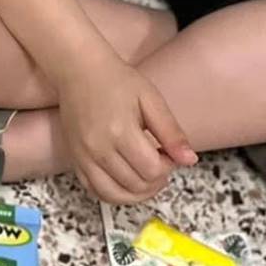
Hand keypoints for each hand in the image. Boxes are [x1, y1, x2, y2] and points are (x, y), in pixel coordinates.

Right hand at [56, 56, 196, 206]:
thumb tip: (190, 160)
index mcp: (120, 131)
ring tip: (147, 177)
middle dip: (156, 180)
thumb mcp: (151, 99)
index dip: (168, 167)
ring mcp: (83, 156)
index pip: (152, 170)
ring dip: (137, 193)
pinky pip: (95, 191)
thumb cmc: (116, 80)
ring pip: (115, 195)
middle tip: (160, 162)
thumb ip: (171, 132)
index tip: (169, 154)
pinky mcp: (75, 159)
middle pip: (136, 185)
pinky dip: (114, 194)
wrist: (79, 70)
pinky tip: (126, 182)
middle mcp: (98, 148)